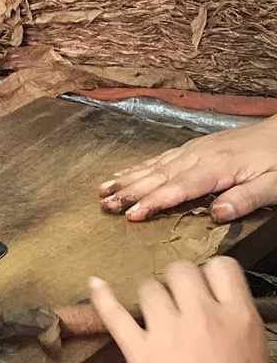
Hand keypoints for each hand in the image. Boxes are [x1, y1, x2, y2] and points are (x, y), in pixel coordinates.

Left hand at [89, 259, 274, 362]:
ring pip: (149, 287)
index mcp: (240, 318)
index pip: (221, 266)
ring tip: (151, 314)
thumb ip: (236, 329)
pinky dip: (102, 297)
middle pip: (180, 270)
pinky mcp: (140, 354)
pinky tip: (95, 284)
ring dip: (150, 297)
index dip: (209, 275)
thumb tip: (222, 319)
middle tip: (175, 304)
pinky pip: (115, 315)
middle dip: (176, 283)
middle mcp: (204, 316)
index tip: (203, 289)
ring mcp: (168, 333)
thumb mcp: (257, 359)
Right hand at [99, 116, 276, 221]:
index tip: (131, 214)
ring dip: (127, 179)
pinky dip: (140, 166)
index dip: (153, 202)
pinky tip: (126, 172)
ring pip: (154, 166)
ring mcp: (194, 150)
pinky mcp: (195, 147)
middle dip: (129, 191)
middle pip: (158, 177)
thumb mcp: (274, 185)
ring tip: (103, 190)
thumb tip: (218, 214)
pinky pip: (161, 157)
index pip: (178, 189)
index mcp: (216, 168)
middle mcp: (199, 157)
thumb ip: (246, 199)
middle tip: (105, 204)